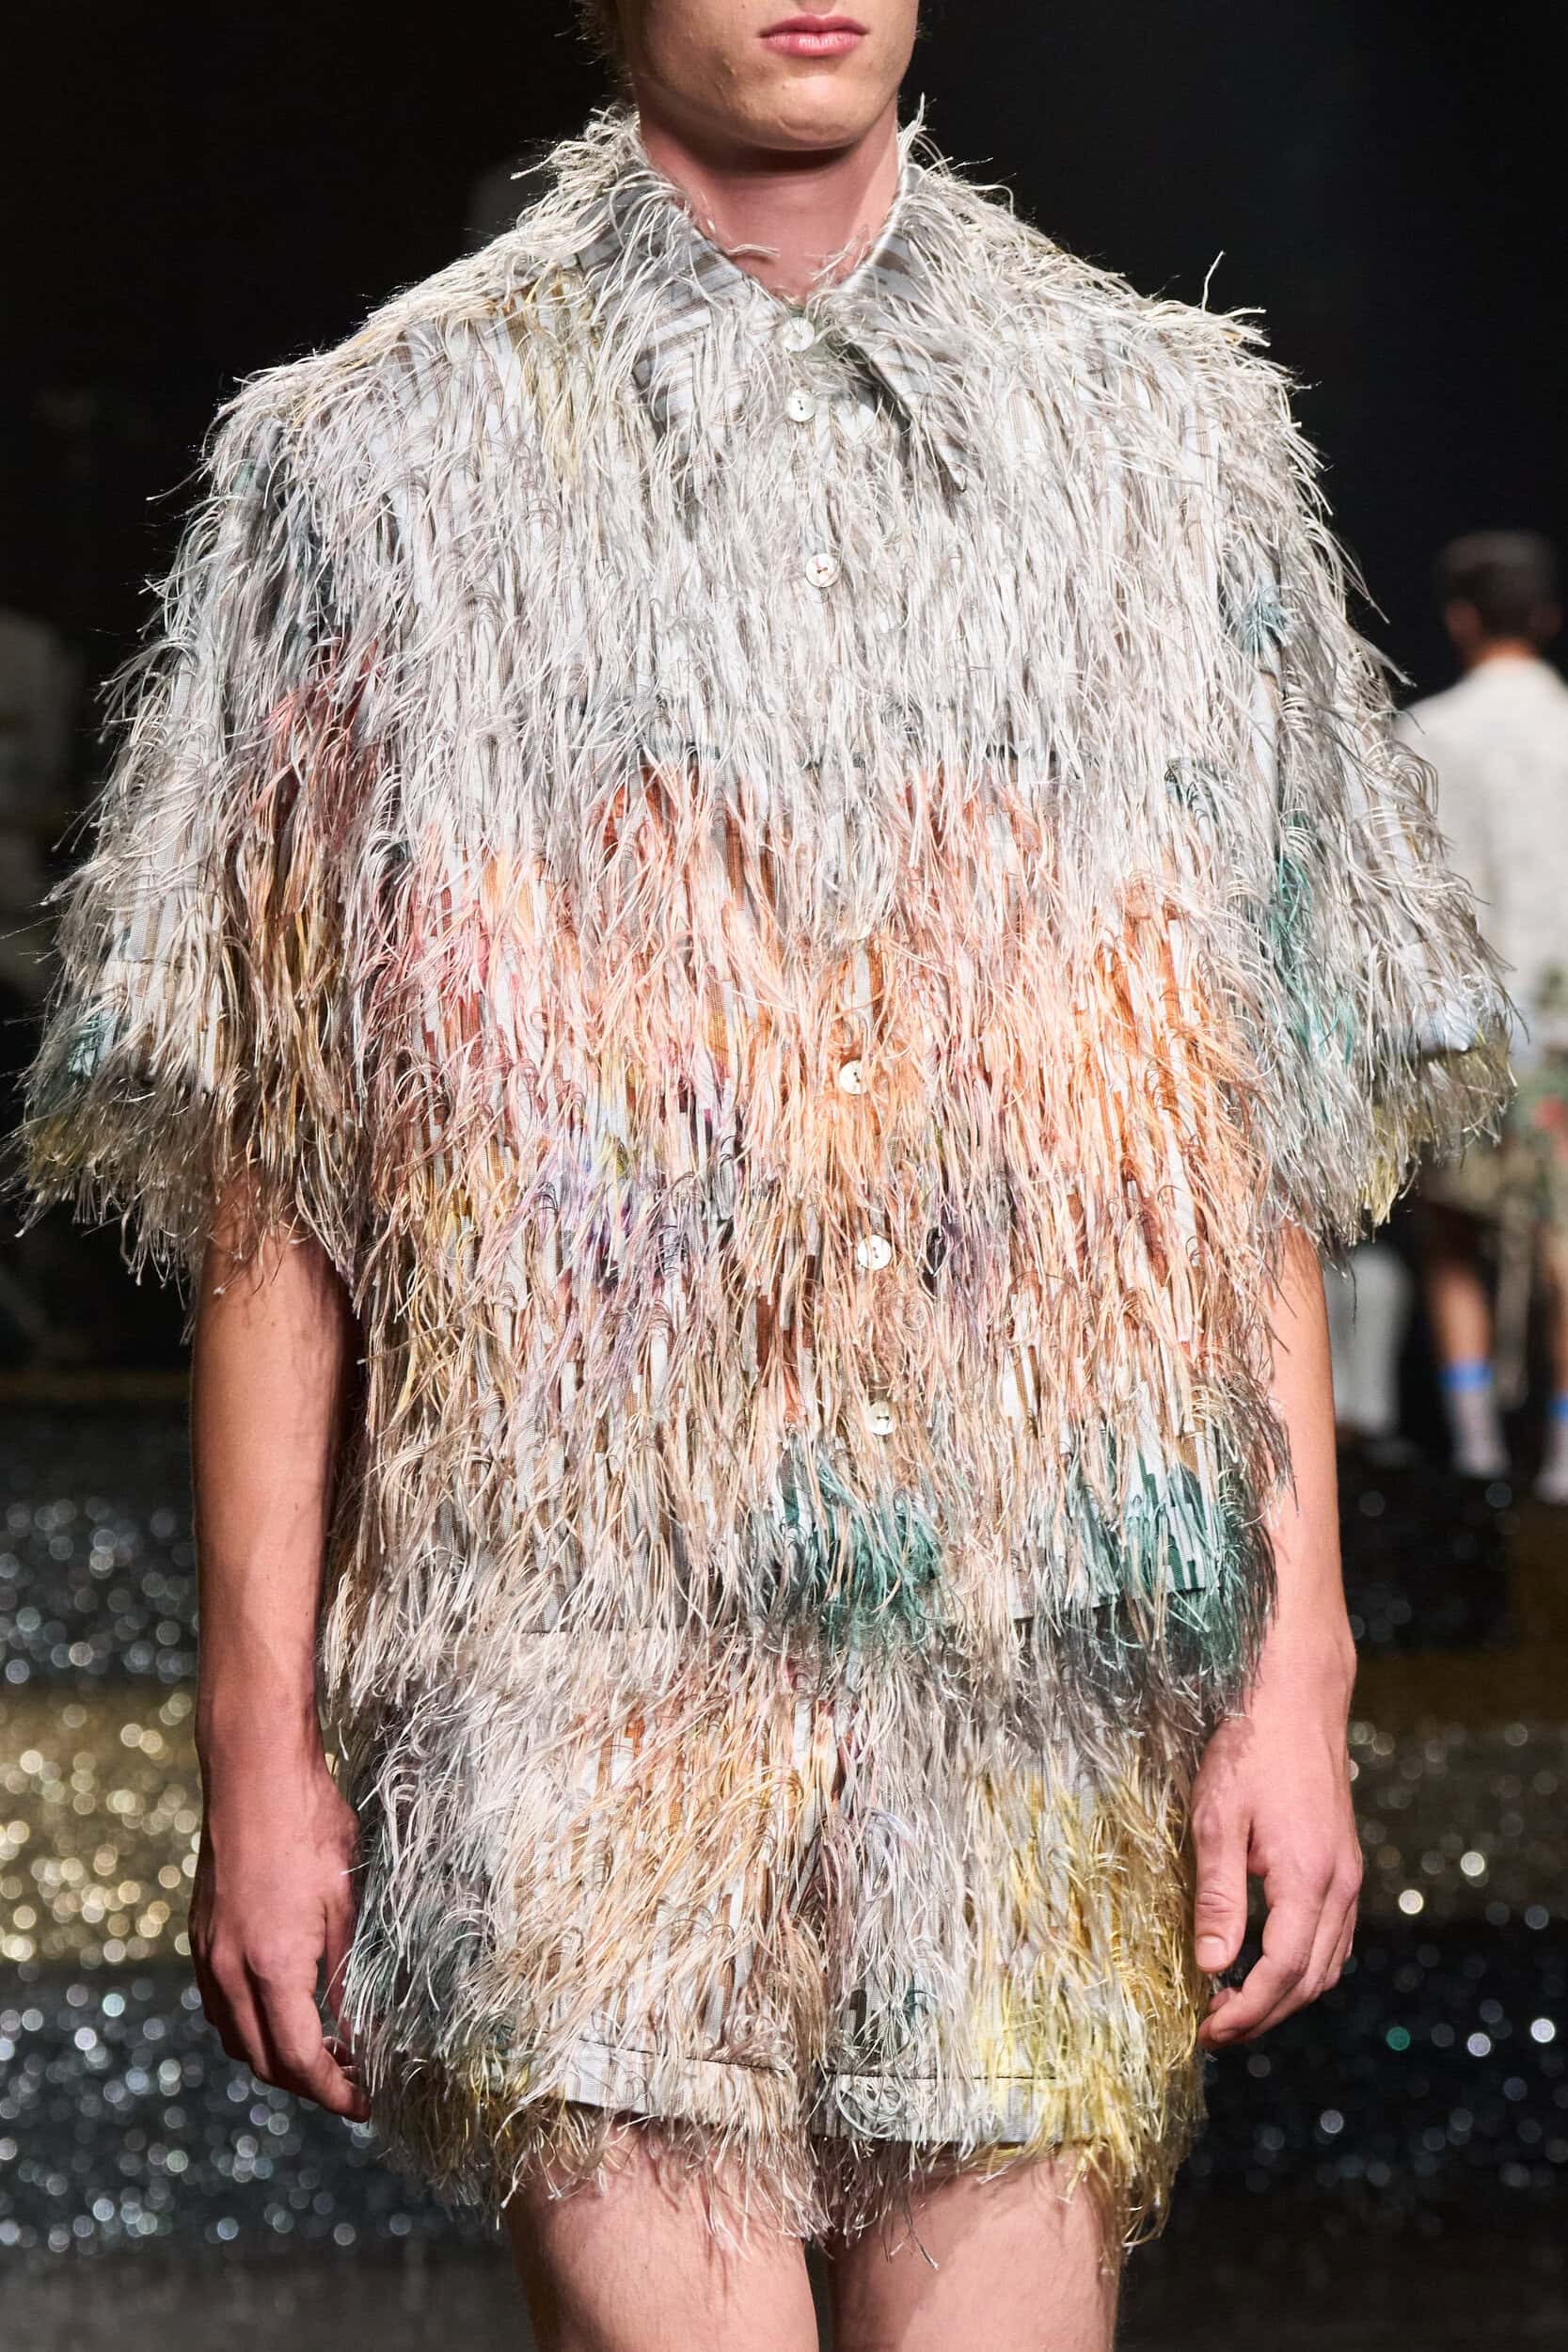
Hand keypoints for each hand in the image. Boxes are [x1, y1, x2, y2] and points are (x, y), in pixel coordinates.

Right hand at [190, 1740, 367, 2117]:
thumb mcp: (345, 1904)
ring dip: (275, 2056)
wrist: (254, 1773)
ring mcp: (208, 1953)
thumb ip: (347, 1976)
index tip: (365, 2103)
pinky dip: (250, 2022)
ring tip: (324, 2047)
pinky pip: (219, 2002)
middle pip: (263, 2062)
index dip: (335, 2092)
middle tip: (351, 2079)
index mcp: (271, 1968)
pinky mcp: (200, 1933)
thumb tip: (362, 2032)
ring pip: (235, 2036)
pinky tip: (284, 2005)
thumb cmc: (311, 1827)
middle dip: (307, 2083)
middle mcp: (229, 1970)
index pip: (301, 2061)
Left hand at [1190, 1641, 1361, 2048]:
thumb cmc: (1248, 1748)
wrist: (1295, 1696)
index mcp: (1309, 1879)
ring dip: (1285, 1995)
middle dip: (1264, 2015)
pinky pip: (1334, 1936)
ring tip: (1233, 2006)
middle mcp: (1340, 1885)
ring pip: (1328, 1963)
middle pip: (1311, 1980)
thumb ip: (1218, 1897)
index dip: (1247, 2013)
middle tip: (1213, 2031)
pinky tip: (1266, 1963)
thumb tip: (1212, 1966)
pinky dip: (1303, 1965)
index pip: (1283, 1973)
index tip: (1207, 2032)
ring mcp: (1348, 1875)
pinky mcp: (1344, 1863)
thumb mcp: (1218, 1819)